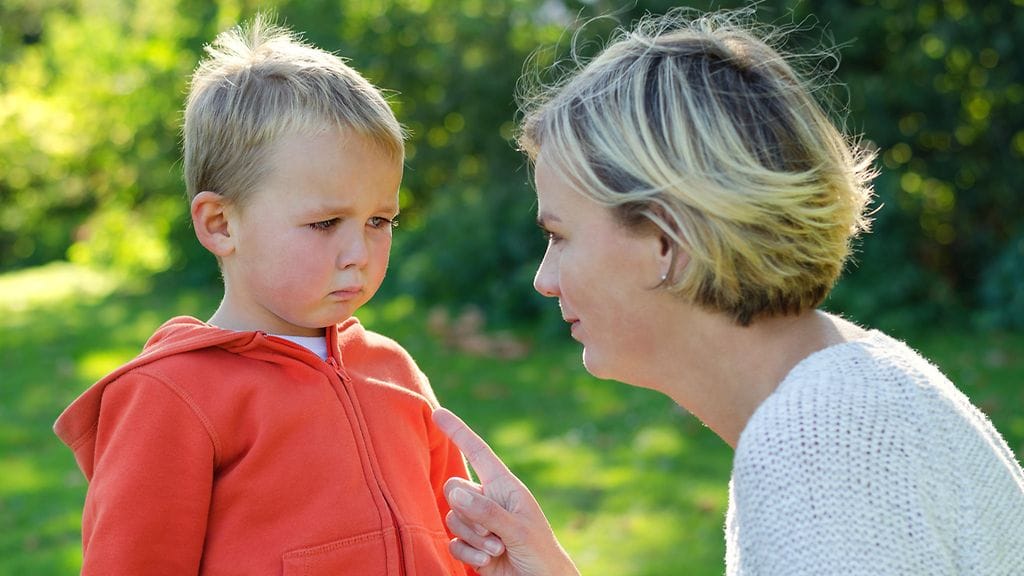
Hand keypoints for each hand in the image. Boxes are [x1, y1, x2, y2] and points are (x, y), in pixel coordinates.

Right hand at [433, 408, 579, 575]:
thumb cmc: (540, 553)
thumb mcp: (518, 530)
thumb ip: (488, 511)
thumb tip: (457, 493)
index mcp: (504, 486)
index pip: (478, 452)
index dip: (458, 432)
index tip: (437, 412)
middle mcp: (488, 500)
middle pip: (454, 489)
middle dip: (468, 513)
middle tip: (493, 534)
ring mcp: (478, 523)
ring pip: (451, 517)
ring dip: (472, 537)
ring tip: (497, 550)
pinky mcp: (470, 546)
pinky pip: (452, 541)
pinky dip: (467, 553)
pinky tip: (487, 562)